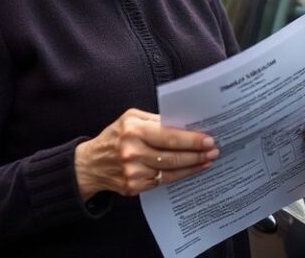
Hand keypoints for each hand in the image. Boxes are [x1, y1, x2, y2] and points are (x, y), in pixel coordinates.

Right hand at [74, 108, 218, 200]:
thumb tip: (183, 124)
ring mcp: (133, 172)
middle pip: (172, 156)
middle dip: (197, 154)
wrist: (91, 164)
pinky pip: (163, 182)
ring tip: (207, 161)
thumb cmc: (115, 136)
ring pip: (170, 171)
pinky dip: (179, 176)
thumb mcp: (130, 118)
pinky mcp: (134, 187)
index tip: (208, 139)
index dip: (191, 139)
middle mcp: (132, 152)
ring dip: (192, 167)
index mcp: (133, 130)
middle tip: (214, 151)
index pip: (168, 136)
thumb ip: (155, 120)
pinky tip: (191, 171)